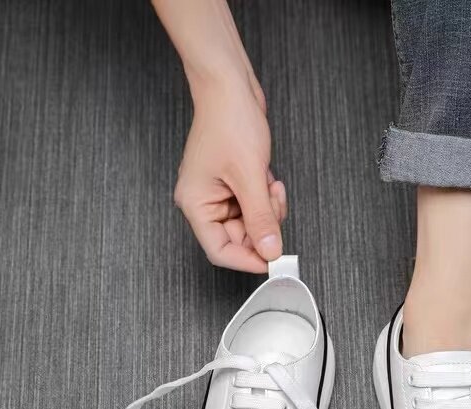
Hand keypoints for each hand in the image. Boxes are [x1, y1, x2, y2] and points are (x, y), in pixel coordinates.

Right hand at [174, 74, 286, 272]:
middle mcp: (204, 203)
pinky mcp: (234, 184)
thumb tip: (270, 249)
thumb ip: (261, 218)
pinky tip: (269, 179)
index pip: (219, 251)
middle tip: (275, 207)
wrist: (230, 86)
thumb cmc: (228, 121)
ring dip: (268, 210)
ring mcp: (219, 194)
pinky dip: (267, 198)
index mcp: (196, 205)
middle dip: (263, 226)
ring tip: (271, 185)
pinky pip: (255, 206)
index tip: (273, 259)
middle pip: (239, 238)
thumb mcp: (250, 177)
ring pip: (251, 222)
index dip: (247, 259)